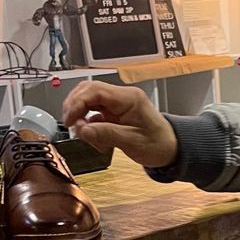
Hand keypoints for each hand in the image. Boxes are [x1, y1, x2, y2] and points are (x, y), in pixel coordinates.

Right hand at [62, 82, 178, 169]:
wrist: (170, 149)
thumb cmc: (158, 143)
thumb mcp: (131, 142)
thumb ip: (105, 134)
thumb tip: (82, 130)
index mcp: (128, 98)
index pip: (95, 91)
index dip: (77, 103)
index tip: (70, 120)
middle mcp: (121, 97)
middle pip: (88, 91)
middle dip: (75, 107)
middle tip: (72, 126)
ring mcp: (116, 105)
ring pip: (88, 102)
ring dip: (81, 118)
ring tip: (86, 135)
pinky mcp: (113, 114)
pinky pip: (93, 114)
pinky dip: (89, 126)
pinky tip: (96, 139)